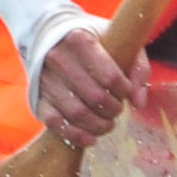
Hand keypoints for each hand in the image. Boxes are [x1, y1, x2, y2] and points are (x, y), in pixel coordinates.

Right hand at [32, 28, 140, 143]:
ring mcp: (45, 80)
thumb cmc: (93, 42)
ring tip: (108, 124)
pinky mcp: (38, 97)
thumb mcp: (119, 42)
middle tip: (117, 109)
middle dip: (113, 110)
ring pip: (77, 113)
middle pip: (95, 98)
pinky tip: (91, 138)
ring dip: (98, 126)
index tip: (125, 91)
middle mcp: (58, 59)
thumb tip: (139, 103)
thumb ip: (137, 68)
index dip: (124, 91)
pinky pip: (55, 123)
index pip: (110, 77)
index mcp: (80, 41)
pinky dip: (76, 135)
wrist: (51, 38)